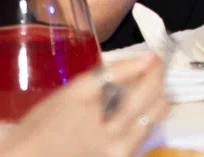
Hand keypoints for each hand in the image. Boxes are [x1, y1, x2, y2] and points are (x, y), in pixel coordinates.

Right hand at [0, 53, 168, 156]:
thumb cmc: (45, 123)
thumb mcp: (77, 91)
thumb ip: (116, 73)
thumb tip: (149, 57)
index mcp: (115, 129)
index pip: (149, 92)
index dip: (156, 70)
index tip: (157, 55)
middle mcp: (124, 149)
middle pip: (158, 111)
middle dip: (158, 86)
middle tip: (150, 70)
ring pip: (152, 125)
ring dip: (153, 103)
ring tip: (141, 87)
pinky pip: (140, 138)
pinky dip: (141, 119)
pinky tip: (129, 110)